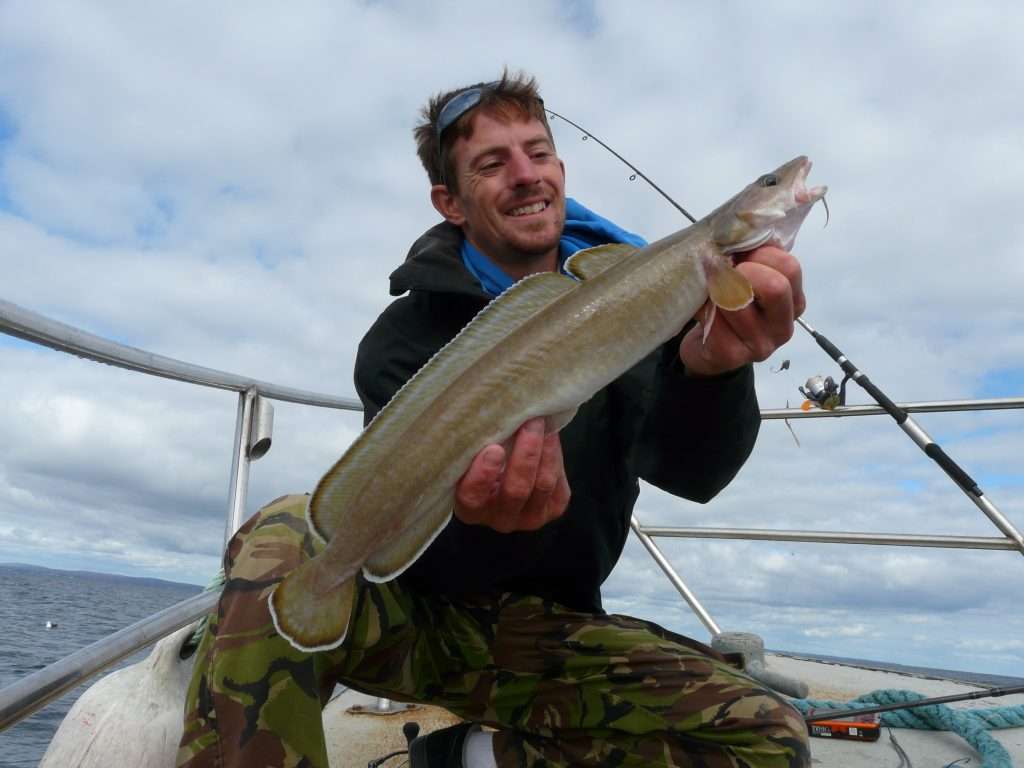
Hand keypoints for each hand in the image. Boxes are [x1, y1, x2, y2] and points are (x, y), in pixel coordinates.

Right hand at [454, 417, 570, 532]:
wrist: (508, 471)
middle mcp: (499, 519)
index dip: (483, 475)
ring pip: (543, 483)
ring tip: (541, 422)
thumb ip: (474, 445)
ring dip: (545, 449)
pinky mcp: (554, 508)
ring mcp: (530, 518)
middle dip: (526, 454)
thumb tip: (490, 413)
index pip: (472, 496)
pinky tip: (549, 435)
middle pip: (516, 490)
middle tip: (530, 422)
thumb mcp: (471, 456)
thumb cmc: (482, 458)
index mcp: (470, 509)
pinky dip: (554, 454)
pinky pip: (558, 481)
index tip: (494, 449)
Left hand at [680, 245, 804, 376]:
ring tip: (710, 291)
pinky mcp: (733, 356)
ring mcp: (761, 345)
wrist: (706, 346)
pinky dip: (703, 309)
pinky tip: (702, 311)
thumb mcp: (746, 274)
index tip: (739, 253)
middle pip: (776, 286)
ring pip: (739, 302)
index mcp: (794, 301)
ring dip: (717, 289)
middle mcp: (784, 326)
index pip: (789, 267)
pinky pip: (716, 323)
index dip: (759, 252)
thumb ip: (753, 253)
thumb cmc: (728, 301)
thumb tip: (744, 221)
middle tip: (725, 271)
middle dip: (743, 271)